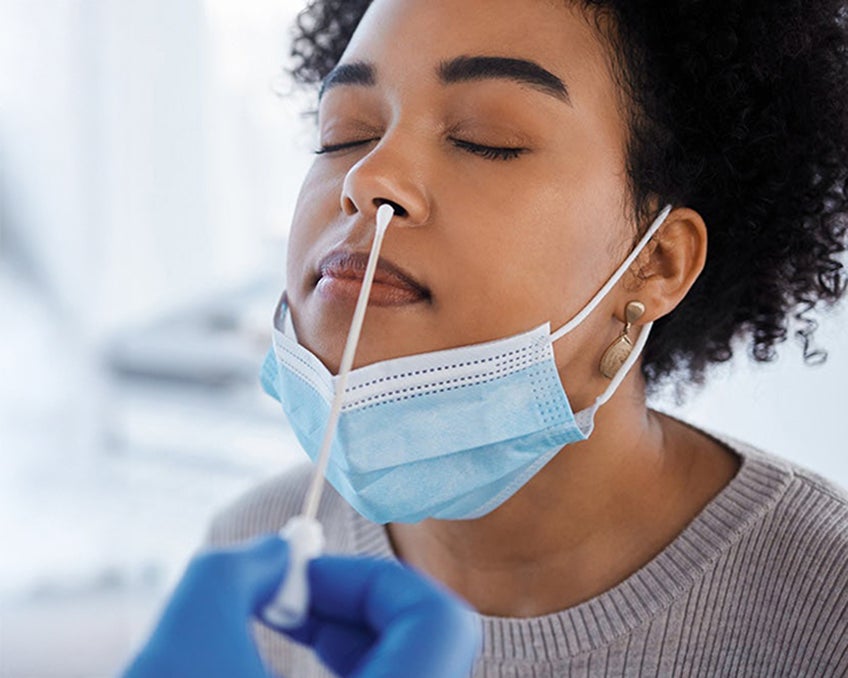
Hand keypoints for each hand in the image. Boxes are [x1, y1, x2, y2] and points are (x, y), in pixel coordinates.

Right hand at [123, 535, 479, 677]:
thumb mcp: (176, 655)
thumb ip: (231, 574)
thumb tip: (277, 553)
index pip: (438, 622)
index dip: (370, 580)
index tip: (298, 581)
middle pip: (424, 643)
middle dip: (350, 601)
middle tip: (283, 597)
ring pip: (405, 667)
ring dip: (343, 631)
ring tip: (280, 626)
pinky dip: (342, 666)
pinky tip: (281, 664)